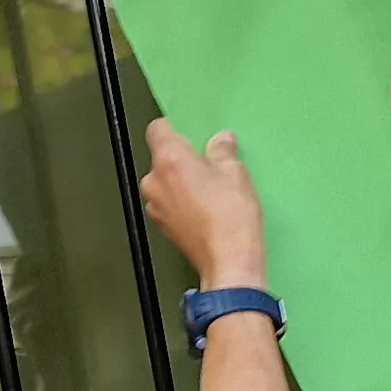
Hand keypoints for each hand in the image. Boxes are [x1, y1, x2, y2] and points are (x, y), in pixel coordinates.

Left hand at [139, 119, 266, 289]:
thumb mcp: (236, 173)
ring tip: (213, 191)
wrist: (229, 263)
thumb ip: (223, 151)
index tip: (190, 133)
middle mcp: (155, 181)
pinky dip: (183, 202)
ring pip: (166, 183)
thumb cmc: (230, 218)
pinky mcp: (163, 226)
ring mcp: (156, 206)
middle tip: (212, 165)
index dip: (174, 128)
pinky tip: (207, 210)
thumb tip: (221, 142)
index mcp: (169, 160)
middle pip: (162, 158)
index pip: (157, 129)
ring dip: (183, 182)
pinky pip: (170, 203)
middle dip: (184, 159)